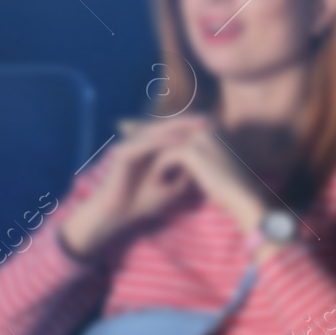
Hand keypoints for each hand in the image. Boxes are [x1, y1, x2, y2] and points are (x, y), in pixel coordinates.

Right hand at [59, 115, 204, 258]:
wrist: (119, 214)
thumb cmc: (144, 201)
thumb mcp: (173, 187)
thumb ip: (187, 174)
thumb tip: (207, 166)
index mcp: (150, 149)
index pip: (174, 133)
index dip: (194, 129)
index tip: (216, 128)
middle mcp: (139, 143)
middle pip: (167, 127)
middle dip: (189, 123)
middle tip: (209, 120)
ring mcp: (129, 146)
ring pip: (156, 132)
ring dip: (178, 128)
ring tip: (198, 126)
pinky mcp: (122, 154)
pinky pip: (145, 145)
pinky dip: (162, 142)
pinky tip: (179, 141)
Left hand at [148, 124, 269, 234]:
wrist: (243, 196)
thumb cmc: (230, 182)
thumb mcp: (213, 159)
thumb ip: (196, 148)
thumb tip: (174, 148)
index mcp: (211, 122)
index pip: (176, 128)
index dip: (162, 145)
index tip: (150, 159)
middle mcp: (205, 124)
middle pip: (168, 134)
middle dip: (153, 150)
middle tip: (141, 165)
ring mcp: (197, 136)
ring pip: (163, 146)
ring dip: (154, 161)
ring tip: (149, 176)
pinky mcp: (190, 150)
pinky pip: (164, 158)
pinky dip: (159, 171)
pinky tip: (157, 184)